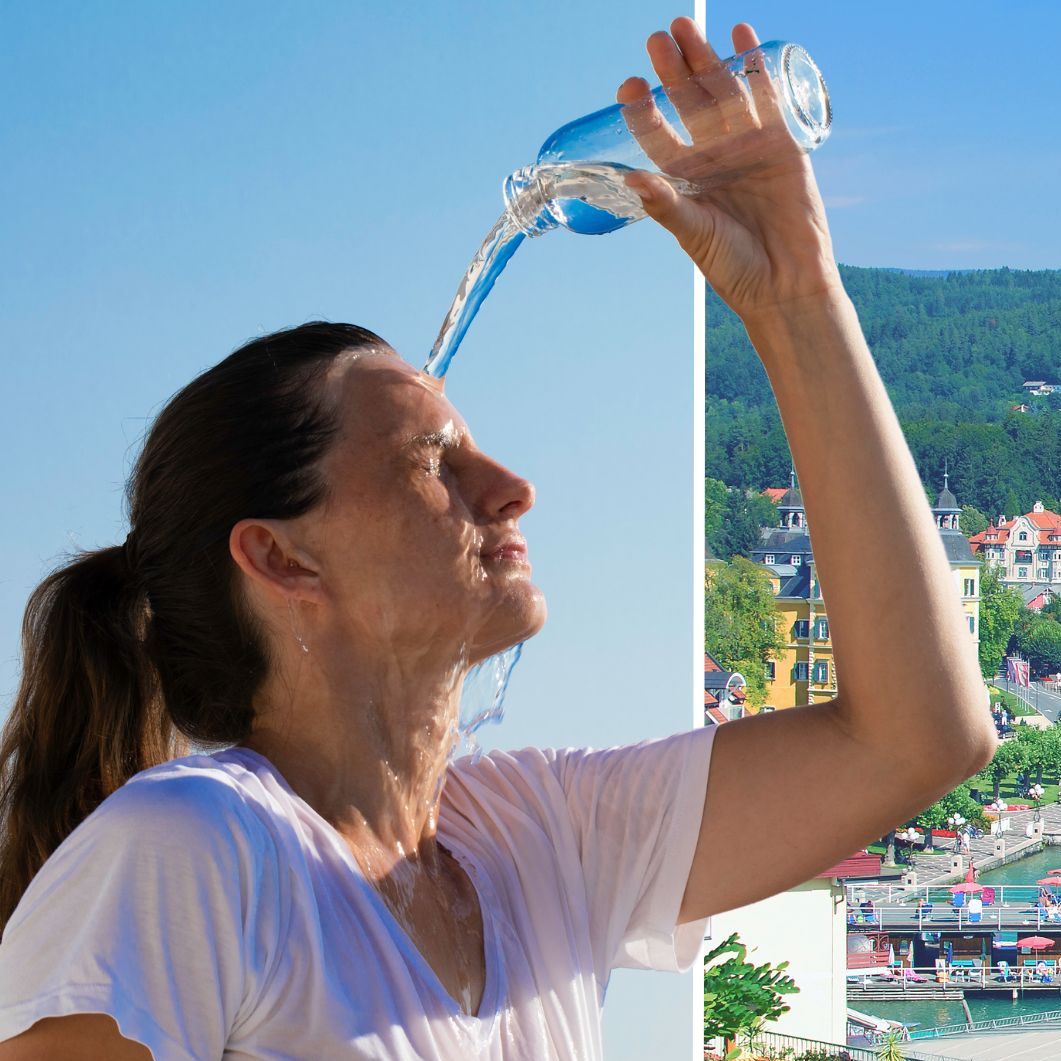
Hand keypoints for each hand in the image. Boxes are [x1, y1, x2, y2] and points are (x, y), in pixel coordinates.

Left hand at [617, 18, 842, 319]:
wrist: (785, 282)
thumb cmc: (733, 266)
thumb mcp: (693, 233)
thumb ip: (665, 205)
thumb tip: (629, 179)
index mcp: (684, 179)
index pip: (656, 135)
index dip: (642, 110)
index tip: (628, 87)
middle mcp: (711, 157)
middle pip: (688, 103)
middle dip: (672, 71)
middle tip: (657, 39)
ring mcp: (745, 145)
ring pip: (722, 92)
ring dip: (706, 58)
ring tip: (687, 27)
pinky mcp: (780, 142)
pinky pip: (765, 96)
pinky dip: (754, 65)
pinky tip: (741, 34)